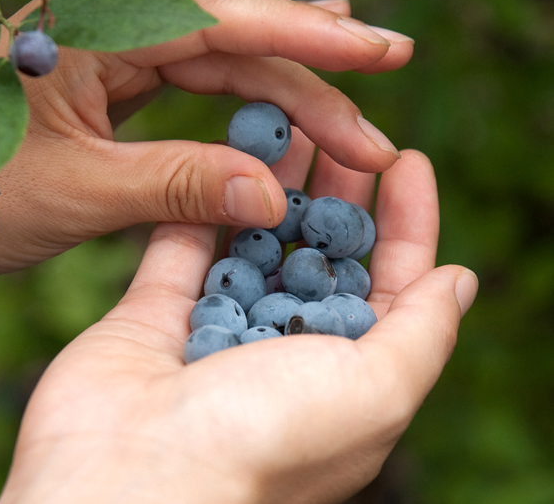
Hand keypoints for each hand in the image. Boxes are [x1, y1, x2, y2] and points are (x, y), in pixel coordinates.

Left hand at [0, 0, 412, 295]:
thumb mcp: (76, 194)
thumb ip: (178, 185)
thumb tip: (277, 194)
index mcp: (93, 32)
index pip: (223, 22)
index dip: (310, 36)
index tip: (384, 49)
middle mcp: (102, 28)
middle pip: (229, 39)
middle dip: (308, 72)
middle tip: (384, 101)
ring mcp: (101, 55)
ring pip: (211, 60)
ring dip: (279, 84)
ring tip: (357, 80)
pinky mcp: (98, 86)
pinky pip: (181, 84)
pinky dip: (232, 97)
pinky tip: (273, 92)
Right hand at [0, 148, 477, 503]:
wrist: (134, 473)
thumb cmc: (266, 441)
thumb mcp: (375, 391)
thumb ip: (420, 332)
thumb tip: (460, 279)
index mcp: (344, 379)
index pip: (388, 285)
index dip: (404, 222)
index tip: (405, 159)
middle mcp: (281, 354)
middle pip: (318, 255)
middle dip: (337, 193)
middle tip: (342, 128)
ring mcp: (213, 331)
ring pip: (250, 242)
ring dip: (271, 185)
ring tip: (285, 124)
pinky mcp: (151, 315)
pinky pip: (180, 246)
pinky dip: (202, 201)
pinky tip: (224, 153)